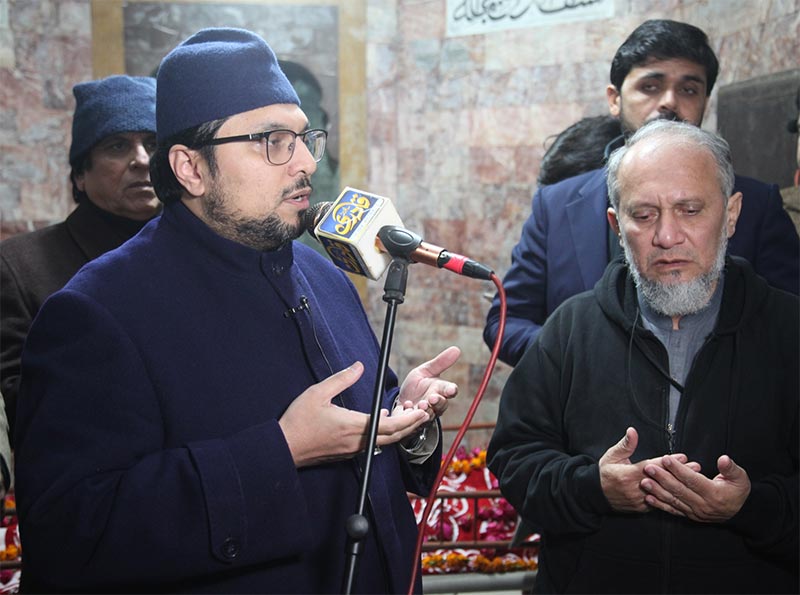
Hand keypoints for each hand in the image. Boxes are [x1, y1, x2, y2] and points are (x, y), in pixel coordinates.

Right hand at [279, 362, 430, 467]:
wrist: (284, 448)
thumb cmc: (298, 421)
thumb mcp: (318, 393)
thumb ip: (341, 379)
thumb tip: (359, 366)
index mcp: (354, 427)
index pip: (391, 426)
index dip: (409, 420)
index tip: (422, 412)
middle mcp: (357, 442)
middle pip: (392, 437)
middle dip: (410, 426)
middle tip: (423, 414)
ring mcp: (352, 450)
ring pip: (383, 442)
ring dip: (397, 430)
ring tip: (408, 416)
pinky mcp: (346, 453)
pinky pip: (372, 444)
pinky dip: (383, 434)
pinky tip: (382, 421)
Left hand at [396, 346, 460, 420]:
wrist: (401, 399)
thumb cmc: (417, 385)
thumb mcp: (426, 371)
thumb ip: (440, 362)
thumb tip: (456, 349)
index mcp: (440, 390)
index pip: (449, 391)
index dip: (451, 390)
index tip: (451, 389)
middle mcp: (435, 404)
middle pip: (441, 405)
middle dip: (438, 402)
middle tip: (432, 398)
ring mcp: (425, 414)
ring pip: (429, 415)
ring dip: (425, 409)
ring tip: (420, 404)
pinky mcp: (413, 422)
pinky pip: (413, 421)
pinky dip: (410, 414)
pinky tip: (406, 406)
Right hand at [599, 427, 699, 512]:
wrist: (597, 495)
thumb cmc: (605, 473)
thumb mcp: (612, 456)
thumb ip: (625, 445)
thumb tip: (632, 431)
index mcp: (627, 475)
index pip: (651, 467)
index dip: (667, 462)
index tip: (682, 457)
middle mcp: (635, 489)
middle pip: (661, 481)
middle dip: (680, 473)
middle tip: (695, 467)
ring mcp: (640, 501)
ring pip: (663, 493)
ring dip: (679, 485)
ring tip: (694, 479)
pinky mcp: (643, 509)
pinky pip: (660, 503)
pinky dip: (672, 496)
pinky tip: (683, 492)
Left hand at [640, 454, 749, 521]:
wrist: (739, 513)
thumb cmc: (738, 492)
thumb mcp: (740, 478)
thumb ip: (731, 469)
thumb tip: (724, 459)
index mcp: (714, 494)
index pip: (693, 480)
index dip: (679, 469)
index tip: (667, 459)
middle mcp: (702, 504)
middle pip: (679, 490)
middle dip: (662, 478)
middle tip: (649, 468)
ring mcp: (694, 511)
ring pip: (673, 500)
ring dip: (657, 491)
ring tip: (644, 482)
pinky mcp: (689, 515)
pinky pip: (672, 510)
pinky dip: (659, 504)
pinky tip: (649, 498)